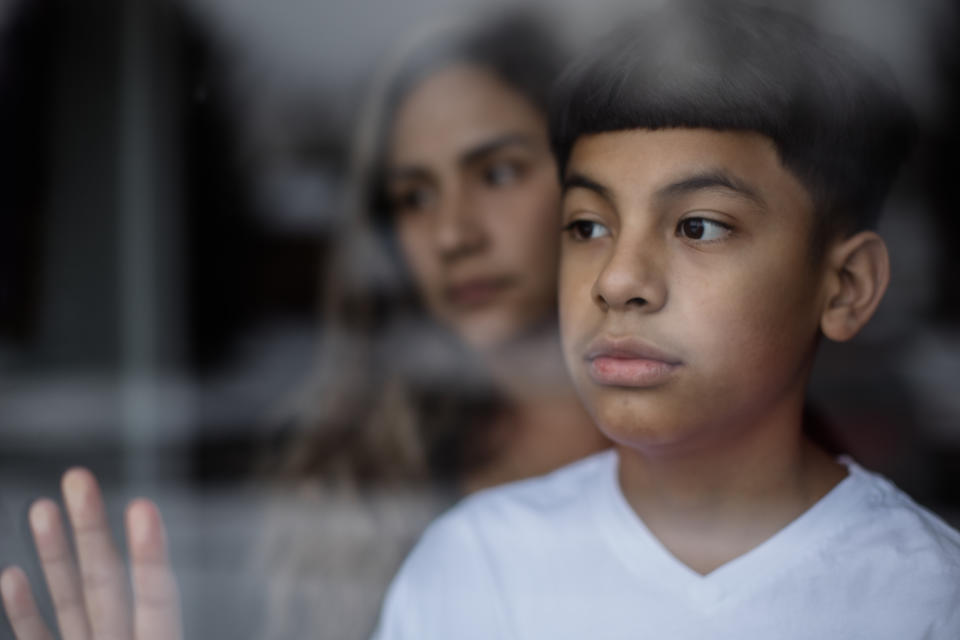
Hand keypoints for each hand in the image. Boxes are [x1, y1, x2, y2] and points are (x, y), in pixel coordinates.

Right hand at [0, 468, 182, 639]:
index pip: (157, 598)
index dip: (150, 556)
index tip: (142, 506)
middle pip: (106, 582)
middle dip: (91, 529)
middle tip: (78, 477)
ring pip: (72, 600)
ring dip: (54, 554)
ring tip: (44, 507)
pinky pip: (40, 637)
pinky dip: (25, 609)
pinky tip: (14, 574)